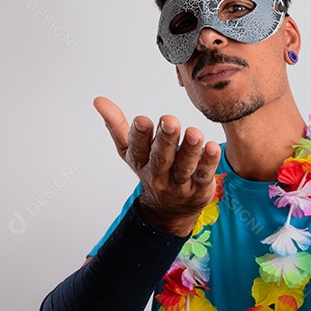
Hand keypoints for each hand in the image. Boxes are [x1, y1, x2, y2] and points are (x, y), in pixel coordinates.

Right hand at [93, 96, 220, 236]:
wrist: (168, 210)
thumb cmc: (150, 169)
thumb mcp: (129, 151)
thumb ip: (116, 125)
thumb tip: (98, 100)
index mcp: (139, 161)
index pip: (137, 148)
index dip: (139, 135)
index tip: (142, 119)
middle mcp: (157, 174)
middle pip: (161, 157)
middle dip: (165, 139)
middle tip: (170, 121)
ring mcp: (179, 184)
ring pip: (184, 167)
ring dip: (190, 150)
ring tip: (195, 133)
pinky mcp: (199, 189)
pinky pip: (203, 175)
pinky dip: (208, 162)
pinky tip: (212, 147)